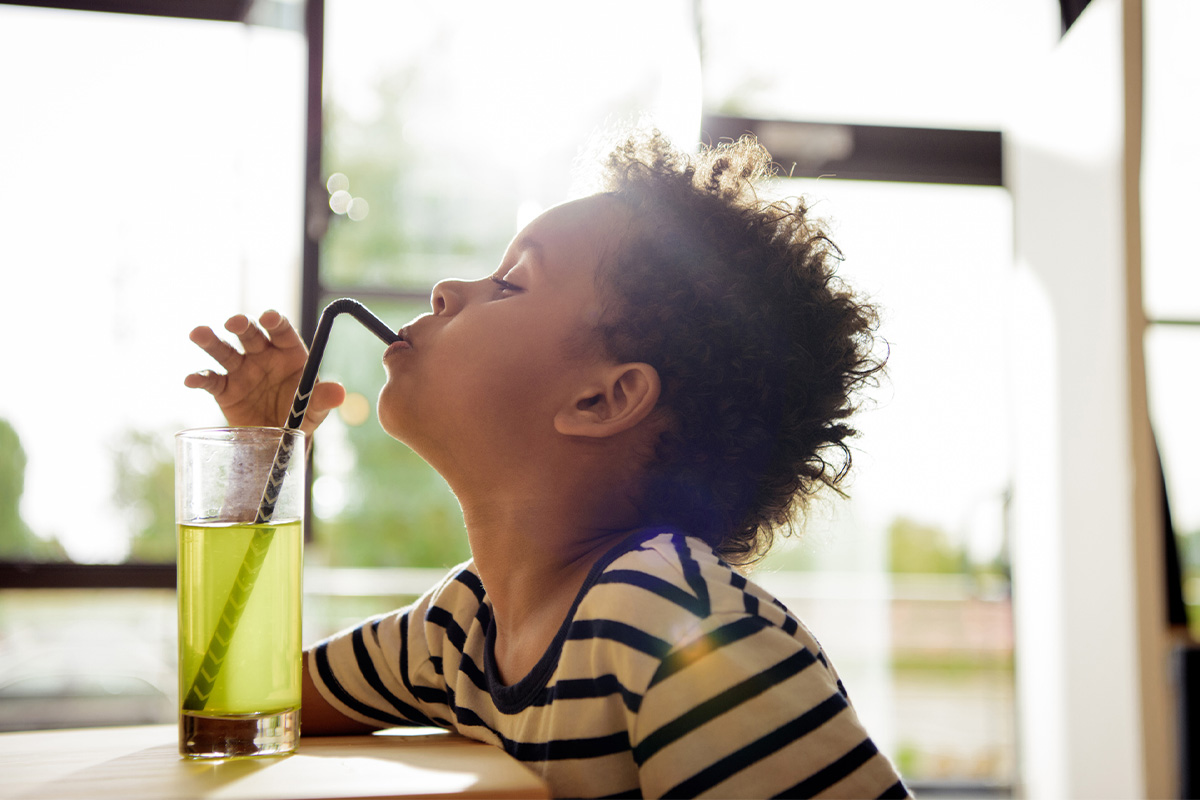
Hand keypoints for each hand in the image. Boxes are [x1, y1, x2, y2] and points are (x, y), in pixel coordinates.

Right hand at [184, 310, 345, 437]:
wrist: (280, 439)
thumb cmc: (301, 414)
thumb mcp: (315, 408)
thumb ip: (323, 398)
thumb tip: (339, 392)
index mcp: (288, 352)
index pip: (281, 331)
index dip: (275, 321)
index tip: (268, 318)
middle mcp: (262, 355)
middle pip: (250, 335)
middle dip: (242, 325)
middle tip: (235, 322)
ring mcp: (241, 370)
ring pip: (224, 351)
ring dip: (211, 342)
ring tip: (198, 334)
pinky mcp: (224, 389)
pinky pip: (210, 381)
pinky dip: (199, 379)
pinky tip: (191, 380)